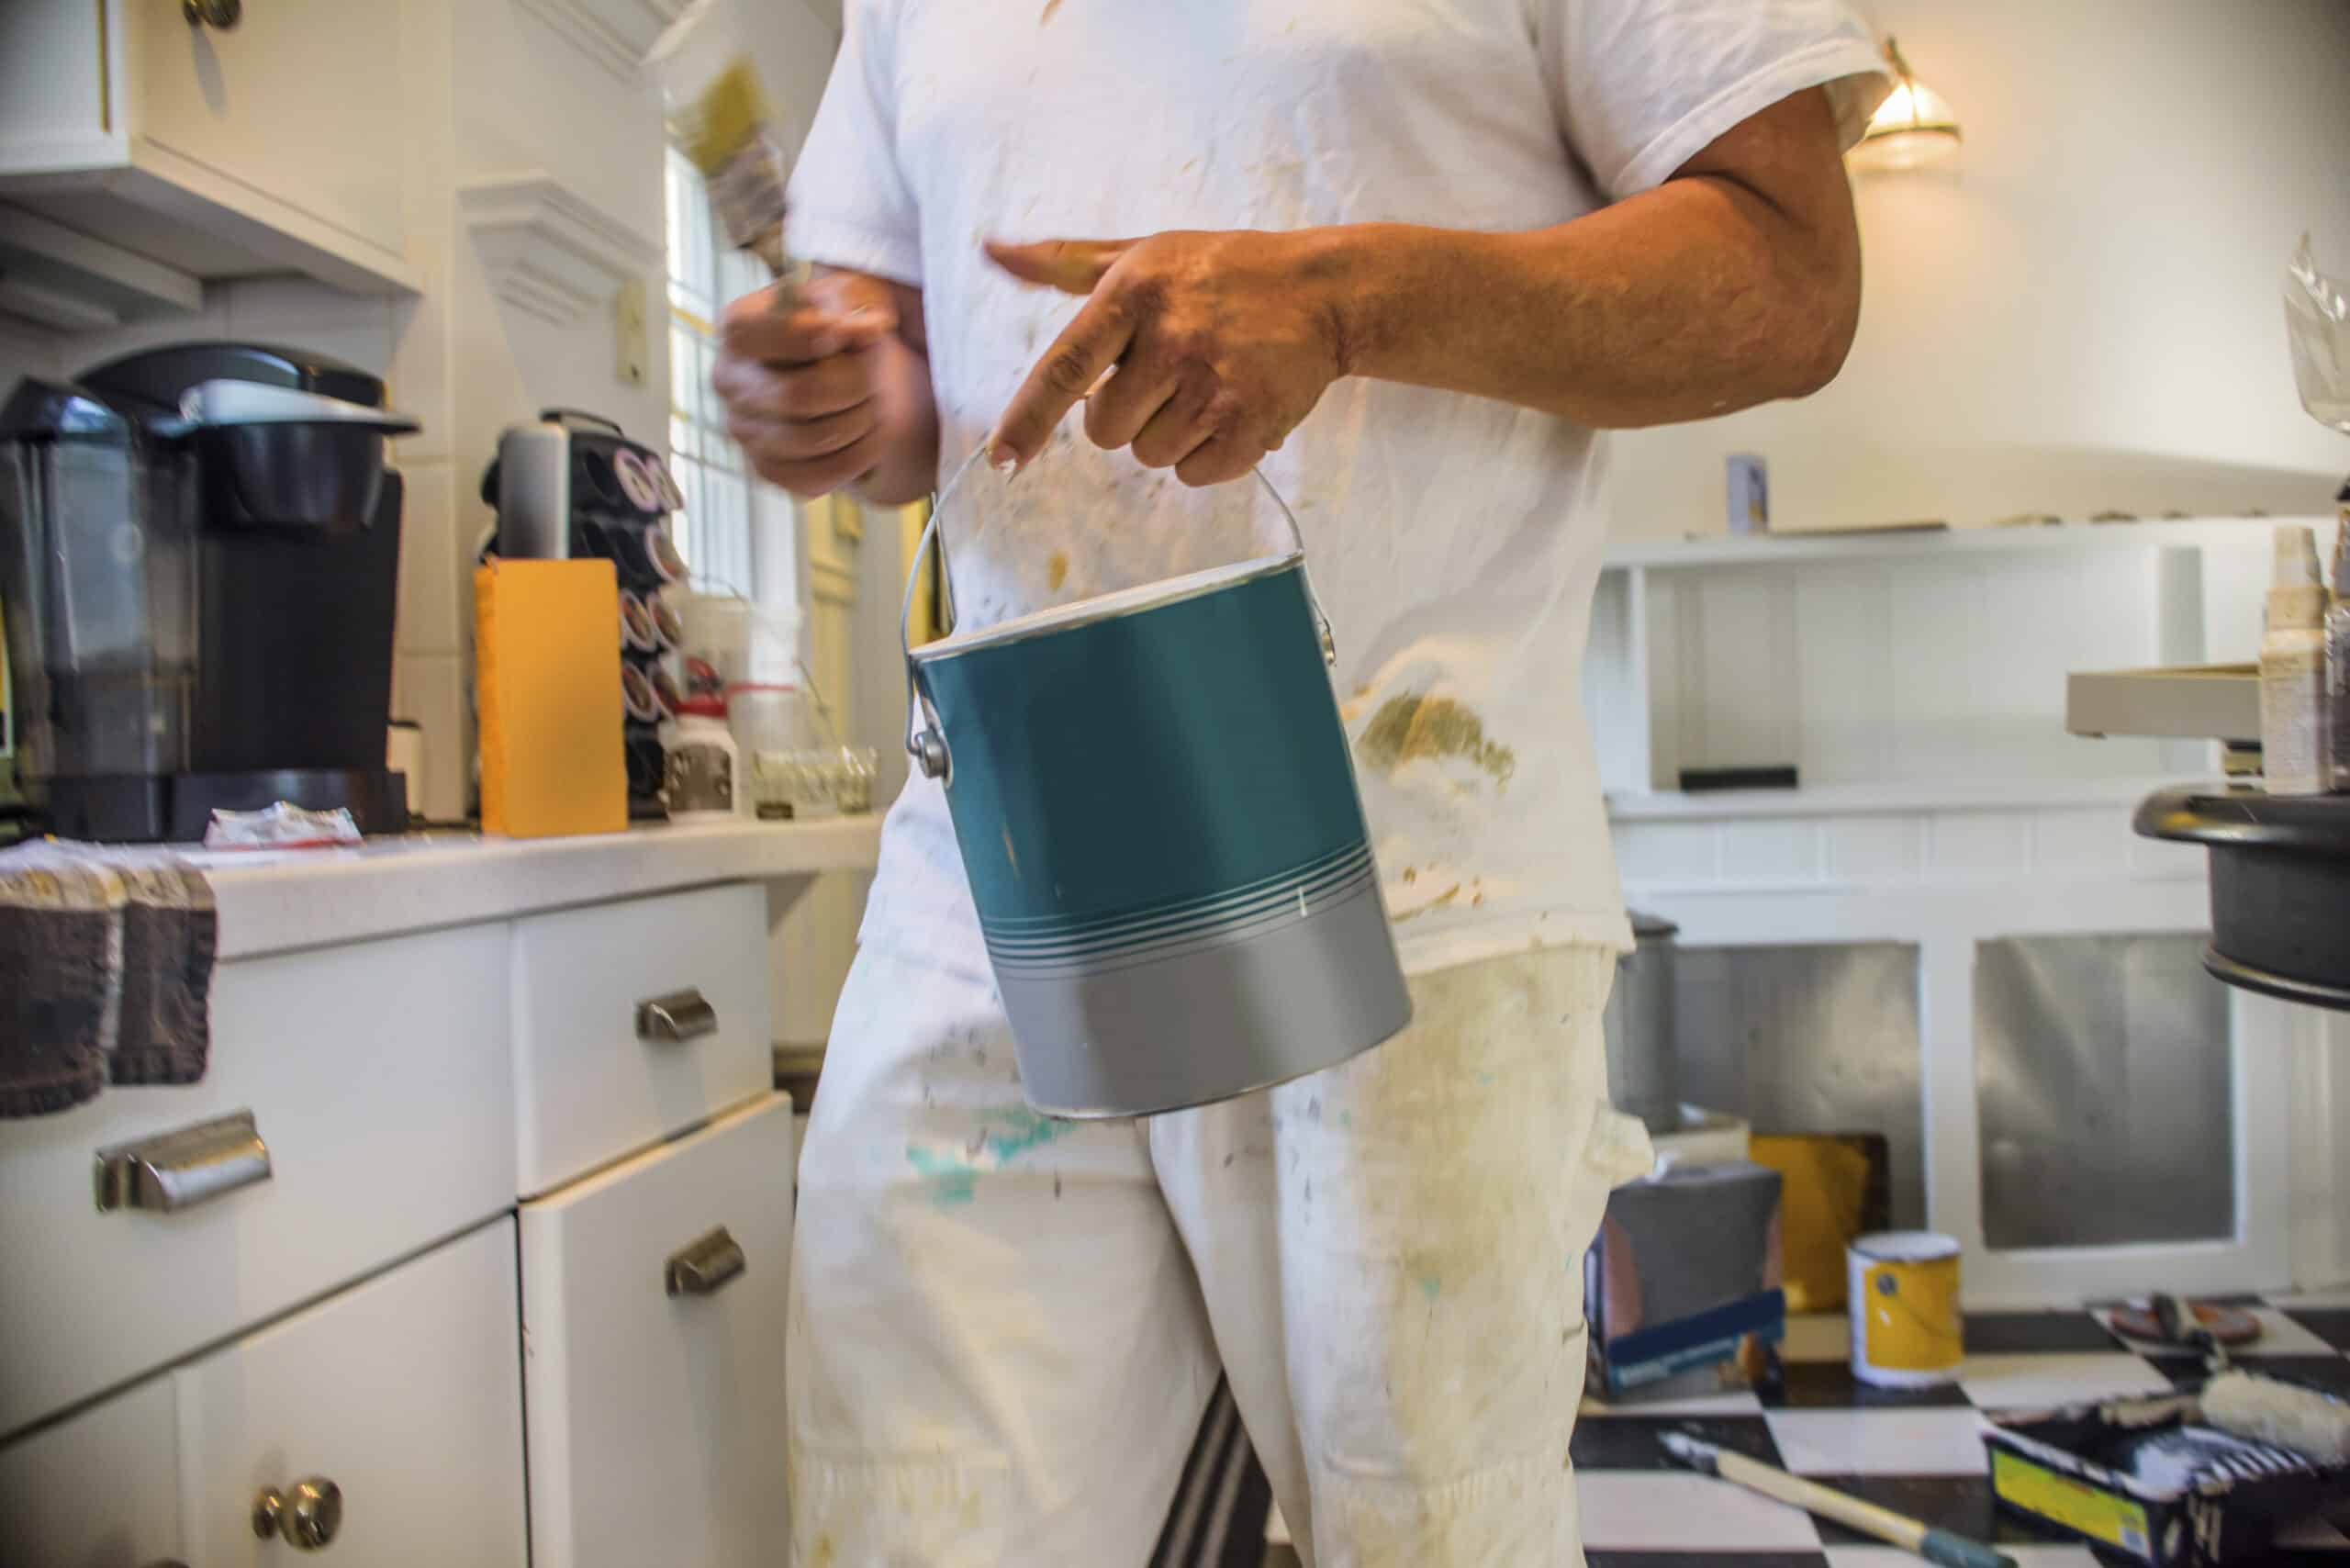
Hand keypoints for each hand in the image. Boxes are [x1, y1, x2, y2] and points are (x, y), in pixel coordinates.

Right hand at [713, 271, 900, 497]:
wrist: (840, 364)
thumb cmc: (839, 320)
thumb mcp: (848, 294)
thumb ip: (853, 306)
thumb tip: (868, 330)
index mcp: (736, 328)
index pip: (756, 335)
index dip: (809, 337)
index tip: (846, 332)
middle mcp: (728, 381)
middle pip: (799, 395)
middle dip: (856, 384)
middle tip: (875, 372)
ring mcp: (742, 430)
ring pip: (815, 440)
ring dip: (864, 420)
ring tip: (873, 400)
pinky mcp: (767, 469)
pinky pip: (819, 477)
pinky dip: (859, 456)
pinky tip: (868, 432)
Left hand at [985, 230, 1350, 486]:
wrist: (1323, 293)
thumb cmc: (1220, 271)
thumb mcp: (1144, 253)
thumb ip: (1065, 262)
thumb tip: (992, 251)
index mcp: (1135, 293)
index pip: (1065, 367)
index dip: (1028, 419)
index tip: (1001, 461)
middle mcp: (1172, 341)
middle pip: (1104, 430)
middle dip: (1125, 413)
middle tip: (1167, 373)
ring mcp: (1214, 388)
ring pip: (1149, 454)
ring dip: (1168, 433)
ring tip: (1205, 385)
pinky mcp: (1250, 428)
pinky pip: (1193, 474)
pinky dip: (1206, 455)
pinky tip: (1229, 409)